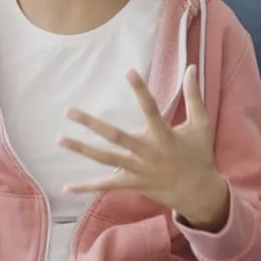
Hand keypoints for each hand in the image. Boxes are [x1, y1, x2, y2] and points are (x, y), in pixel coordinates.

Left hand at [57, 66, 230, 230]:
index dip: (140, 90)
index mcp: (164, 135)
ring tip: (60, 139)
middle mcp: (147, 152)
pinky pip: (106, 186)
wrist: (199, 193)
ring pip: (105, 158)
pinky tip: (66, 186)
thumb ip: (194, 95)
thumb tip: (191, 67)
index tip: (128, 71)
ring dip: (82, 149)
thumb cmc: (200, 155)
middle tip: (69, 111)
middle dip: (91, 124)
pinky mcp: (133, 184)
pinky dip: (87, 187)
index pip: (150, 108)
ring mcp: (138, 170)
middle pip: (116, 136)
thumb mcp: (201, 124)